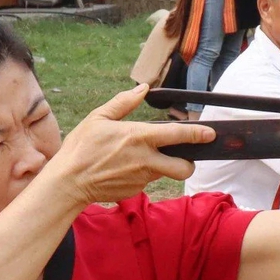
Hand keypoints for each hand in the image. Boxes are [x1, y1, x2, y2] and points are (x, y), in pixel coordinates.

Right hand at [44, 86, 209, 204]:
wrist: (68, 182)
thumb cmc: (81, 147)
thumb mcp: (99, 118)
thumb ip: (124, 102)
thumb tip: (142, 89)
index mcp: (139, 137)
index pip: (179, 136)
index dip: (199, 134)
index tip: (210, 133)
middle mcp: (146, 160)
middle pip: (184, 168)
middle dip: (189, 163)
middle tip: (182, 156)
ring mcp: (142, 178)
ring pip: (165, 174)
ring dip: (163, 167)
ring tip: (142, 159)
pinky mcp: (135, 190)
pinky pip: (146, 181)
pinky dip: (142, 174)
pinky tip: (123, 169)